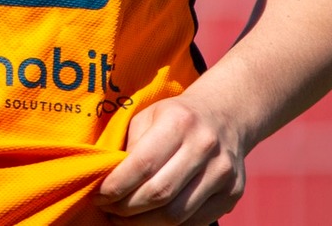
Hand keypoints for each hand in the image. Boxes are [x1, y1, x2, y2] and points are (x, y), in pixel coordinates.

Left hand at [92, 94, 246, 223]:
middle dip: (126, 210)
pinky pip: (194, 223)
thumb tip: (107, 181)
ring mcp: (222, 172)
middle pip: (159, 194)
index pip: (142, 165)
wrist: (225, 116)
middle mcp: (204, 146)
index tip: (99, 196)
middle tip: (110, 211)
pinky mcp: (232, 193)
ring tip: (125, 218)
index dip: (116, 186)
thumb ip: (130, 147)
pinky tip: (152, 219)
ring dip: (143, 224)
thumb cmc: (176, 118)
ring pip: (175, 215)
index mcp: (179, 121)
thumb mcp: (149, 117)